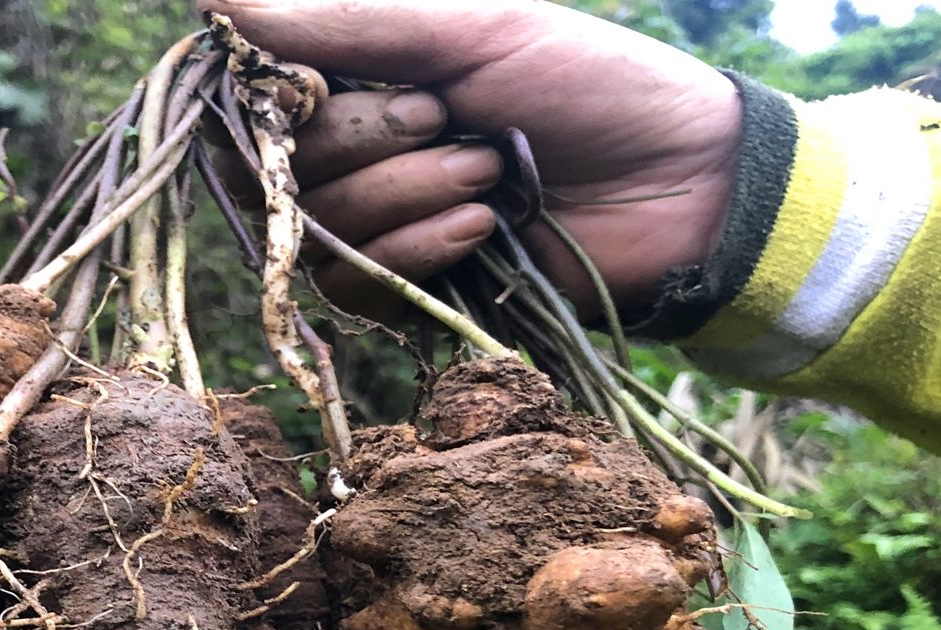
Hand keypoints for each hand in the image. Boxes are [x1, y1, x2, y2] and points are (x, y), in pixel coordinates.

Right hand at [200, 0, 743, 315]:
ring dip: (406, 197)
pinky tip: (480, 230)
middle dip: (368, 143)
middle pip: (283, 170)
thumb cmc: (584, 85)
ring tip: (487, 174)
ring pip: (321, 230)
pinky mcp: (411, 292)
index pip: (259, 105)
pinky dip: (417, 252)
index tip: (325, 86)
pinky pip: (359, 287)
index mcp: (363, 81)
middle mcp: (359, 155)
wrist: (680, 185)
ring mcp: (382, 226)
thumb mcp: (465, 30)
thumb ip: (340, 20)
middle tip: (448, 118)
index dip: (278, 105)